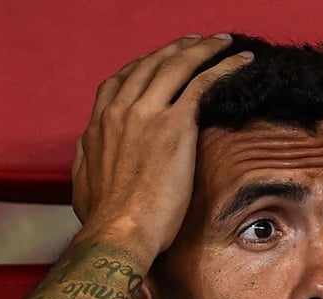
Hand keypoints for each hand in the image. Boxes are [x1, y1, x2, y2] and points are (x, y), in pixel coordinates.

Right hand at [71, 34, 252, 260]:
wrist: (118, 232)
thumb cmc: (104, 221)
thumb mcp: (82, 182)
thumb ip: (86, 157)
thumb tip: (87, 147)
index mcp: (98, 125)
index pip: (120, 82)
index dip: (141, 67)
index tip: (157, 62)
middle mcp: (120, 111)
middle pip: (150, 65)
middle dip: (175, 50)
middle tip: (196, 42)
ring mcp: (146, 114)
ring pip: (177, 66)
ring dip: (203, 49)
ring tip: (223, 42)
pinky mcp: (174, 124)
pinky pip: (202, 83)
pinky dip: (222, 66)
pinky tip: (239, 61)